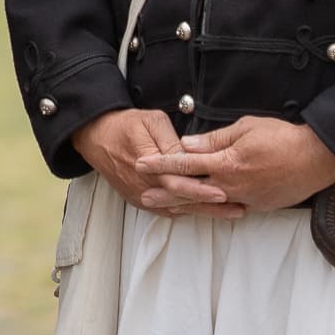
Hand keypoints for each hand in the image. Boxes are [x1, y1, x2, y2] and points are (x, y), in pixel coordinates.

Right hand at [73, 108, 243, 218]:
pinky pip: (167, 210)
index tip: (223, 192)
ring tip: (231, 212)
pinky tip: (206, 212)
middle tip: (238, 208)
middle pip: (182, 201)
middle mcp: (144, 185)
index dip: (201, 189)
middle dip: (211, 206)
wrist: (96, 136)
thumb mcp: (150, 122)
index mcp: (147, 164)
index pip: (178, 182)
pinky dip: (188, 211)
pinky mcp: (139, 200)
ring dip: (204, 211)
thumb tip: (189, 156)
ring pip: (177, 208)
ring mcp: (141, 195)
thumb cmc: (125, 125)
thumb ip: (171, 141)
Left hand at [136, 115, 334, 212]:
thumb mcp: (245, 128)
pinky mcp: (258, 206)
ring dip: (185, 204)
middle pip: (190, 190)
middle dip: (165, 191)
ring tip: (165, 207)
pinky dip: (211, 209)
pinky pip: (228, 208)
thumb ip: (214, 140)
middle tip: (142, 194)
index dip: (161, 163)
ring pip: (208, 204)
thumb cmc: (282, 137)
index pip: (185, 163)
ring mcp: (245, 198)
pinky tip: (201, 209)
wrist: (317, 158)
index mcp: (226, 163)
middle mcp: (231, 185)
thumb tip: (187, 145)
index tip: (141, 164)